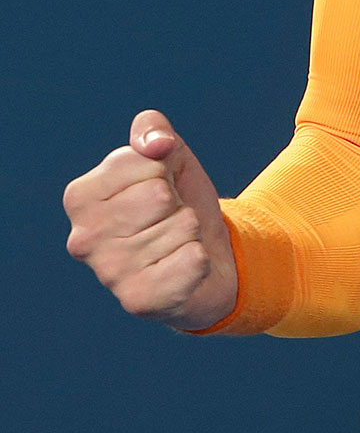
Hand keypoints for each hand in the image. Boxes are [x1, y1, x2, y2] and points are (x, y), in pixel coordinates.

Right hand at [64, 110, 238, 330]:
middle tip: (168, 219)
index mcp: (80, 197)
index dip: (164, 171)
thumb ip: (153, 131)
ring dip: (190, 232)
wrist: (205, 255)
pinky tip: (182, 268)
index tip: (157, 187)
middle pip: (160, 195)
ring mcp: (109, 274)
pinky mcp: (139, 301)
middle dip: (178, 202)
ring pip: (183, 226)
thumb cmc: (177, 200)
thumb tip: (157, 145)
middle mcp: (83, 239)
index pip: (145, 163)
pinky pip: (193, 260)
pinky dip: (199, 260)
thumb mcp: (168, 156)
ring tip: (174, 243)